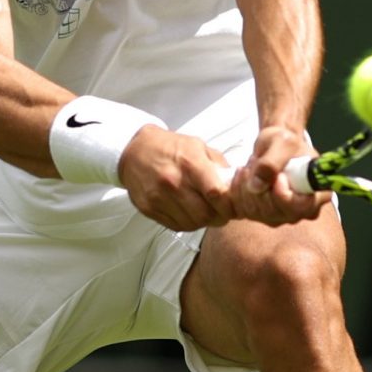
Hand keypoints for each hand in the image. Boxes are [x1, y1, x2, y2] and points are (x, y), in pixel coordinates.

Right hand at [118, 127, 236, 231]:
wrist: (133, 151)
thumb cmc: (170, 147)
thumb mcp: (198, 146)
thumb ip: (219, 165)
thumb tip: (237, 185)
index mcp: (189, 163)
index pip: (216, 193)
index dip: (229, 205)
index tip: (234, 206)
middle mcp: (173, 182)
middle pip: (205, 214)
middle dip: (219, 217)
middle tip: (222, 213)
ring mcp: (159, 197)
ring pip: (192, 223)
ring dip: (204, 222)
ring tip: (206, 212)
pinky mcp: (149, 208)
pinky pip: (177, 225)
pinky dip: (188, 223)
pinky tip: (190, 213)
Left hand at [228, 123, 327, 225]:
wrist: (274, 146)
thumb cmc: (284, 142)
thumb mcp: (281, 142)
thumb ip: (271, 162)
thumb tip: (257, 186)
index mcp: (318, 194)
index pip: (299, 206)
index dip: (282, 194)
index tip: (277, 176)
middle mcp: (303, 210)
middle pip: (274, 211)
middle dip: (259, 185)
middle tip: (257, 162)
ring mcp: (284, 215)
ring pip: (256, 211)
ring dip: (246, 185)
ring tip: (252, 166)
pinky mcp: (265, 216)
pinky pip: (244, 210)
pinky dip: (238, 191)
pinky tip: (244, 176)